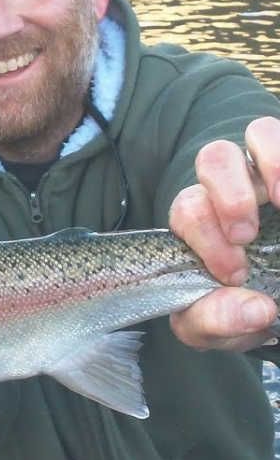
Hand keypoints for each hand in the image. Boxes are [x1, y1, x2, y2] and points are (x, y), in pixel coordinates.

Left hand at [169, 116, 279, 351]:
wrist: (269, 298)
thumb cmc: (235, 302)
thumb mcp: (214, 325)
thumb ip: (215, 322)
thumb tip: (254, 308)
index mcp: (198, 222)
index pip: (188, 210)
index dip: (205, 238)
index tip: (232, 274)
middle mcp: (225, 189)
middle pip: (210, 160)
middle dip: (226, 200)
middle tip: (246, 239)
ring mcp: (261, 172)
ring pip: (250, 137)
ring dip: (266, 166)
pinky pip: (277, 134)